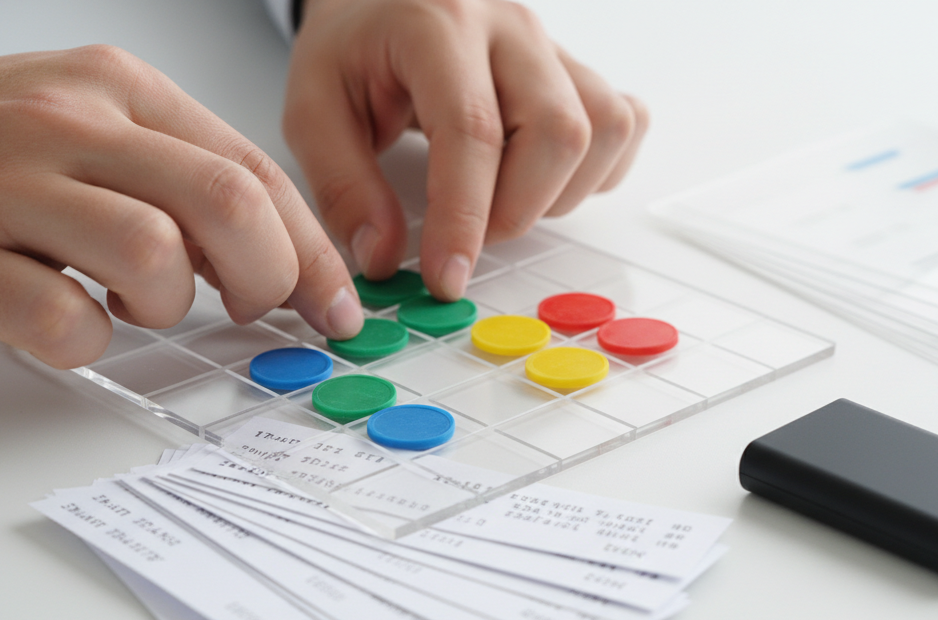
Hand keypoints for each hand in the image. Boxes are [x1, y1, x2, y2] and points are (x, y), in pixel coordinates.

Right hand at [0, 46, 363, 368]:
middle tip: (251, 308)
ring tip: (131, 299)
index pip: (254, 168)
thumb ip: (179, 175)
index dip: (311, 248)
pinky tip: (66, 318)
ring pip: (155, 257)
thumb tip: (281, 255)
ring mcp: (5, 188)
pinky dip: (85, 339)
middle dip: (267, 276)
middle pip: (226, 204)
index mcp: (115, 87)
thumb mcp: (88, 129)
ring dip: (167, 304)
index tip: (336, 303)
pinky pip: (65, 320)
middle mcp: (66, 123)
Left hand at [283, 0, 648, 300]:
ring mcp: (553, 45)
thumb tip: (384, 258)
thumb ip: (344, 186)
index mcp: (437, 24)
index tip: (447, 276)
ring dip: (559, 193)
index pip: (472, 131)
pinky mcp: (579, 69)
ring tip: (504, 200)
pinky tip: (545, 179)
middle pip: (557, 132)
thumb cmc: (355, 49)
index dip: (464, 218)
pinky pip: (624, 125)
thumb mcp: (313, 108)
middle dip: (516, 210)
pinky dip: (597, 171)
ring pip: (603, 130)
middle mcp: (509, 27)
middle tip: (469, 234)